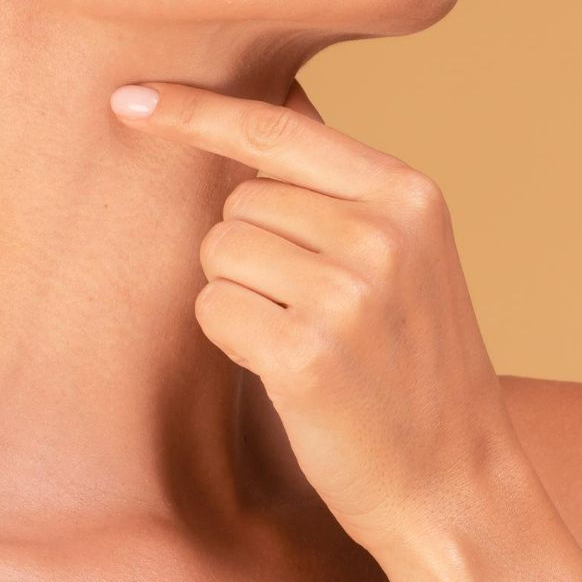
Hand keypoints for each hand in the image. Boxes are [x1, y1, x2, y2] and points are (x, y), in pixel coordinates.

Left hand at [110, 78, 523, 555]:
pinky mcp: (305, 354)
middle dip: (250, 248)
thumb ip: (343, 183)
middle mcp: (380, 232)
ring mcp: (346, 292)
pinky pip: (212, 309)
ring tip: (307, 339)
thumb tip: (273, 98)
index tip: (127, 96)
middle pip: (238, 198)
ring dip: (240, 294)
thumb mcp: (410, 253)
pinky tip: (288, 371)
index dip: (194, 110)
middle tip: (312, 307)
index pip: (276, 127)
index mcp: (408, 193)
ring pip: (218, 251)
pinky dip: (233, 339)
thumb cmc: (413, 365)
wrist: (454, 484)